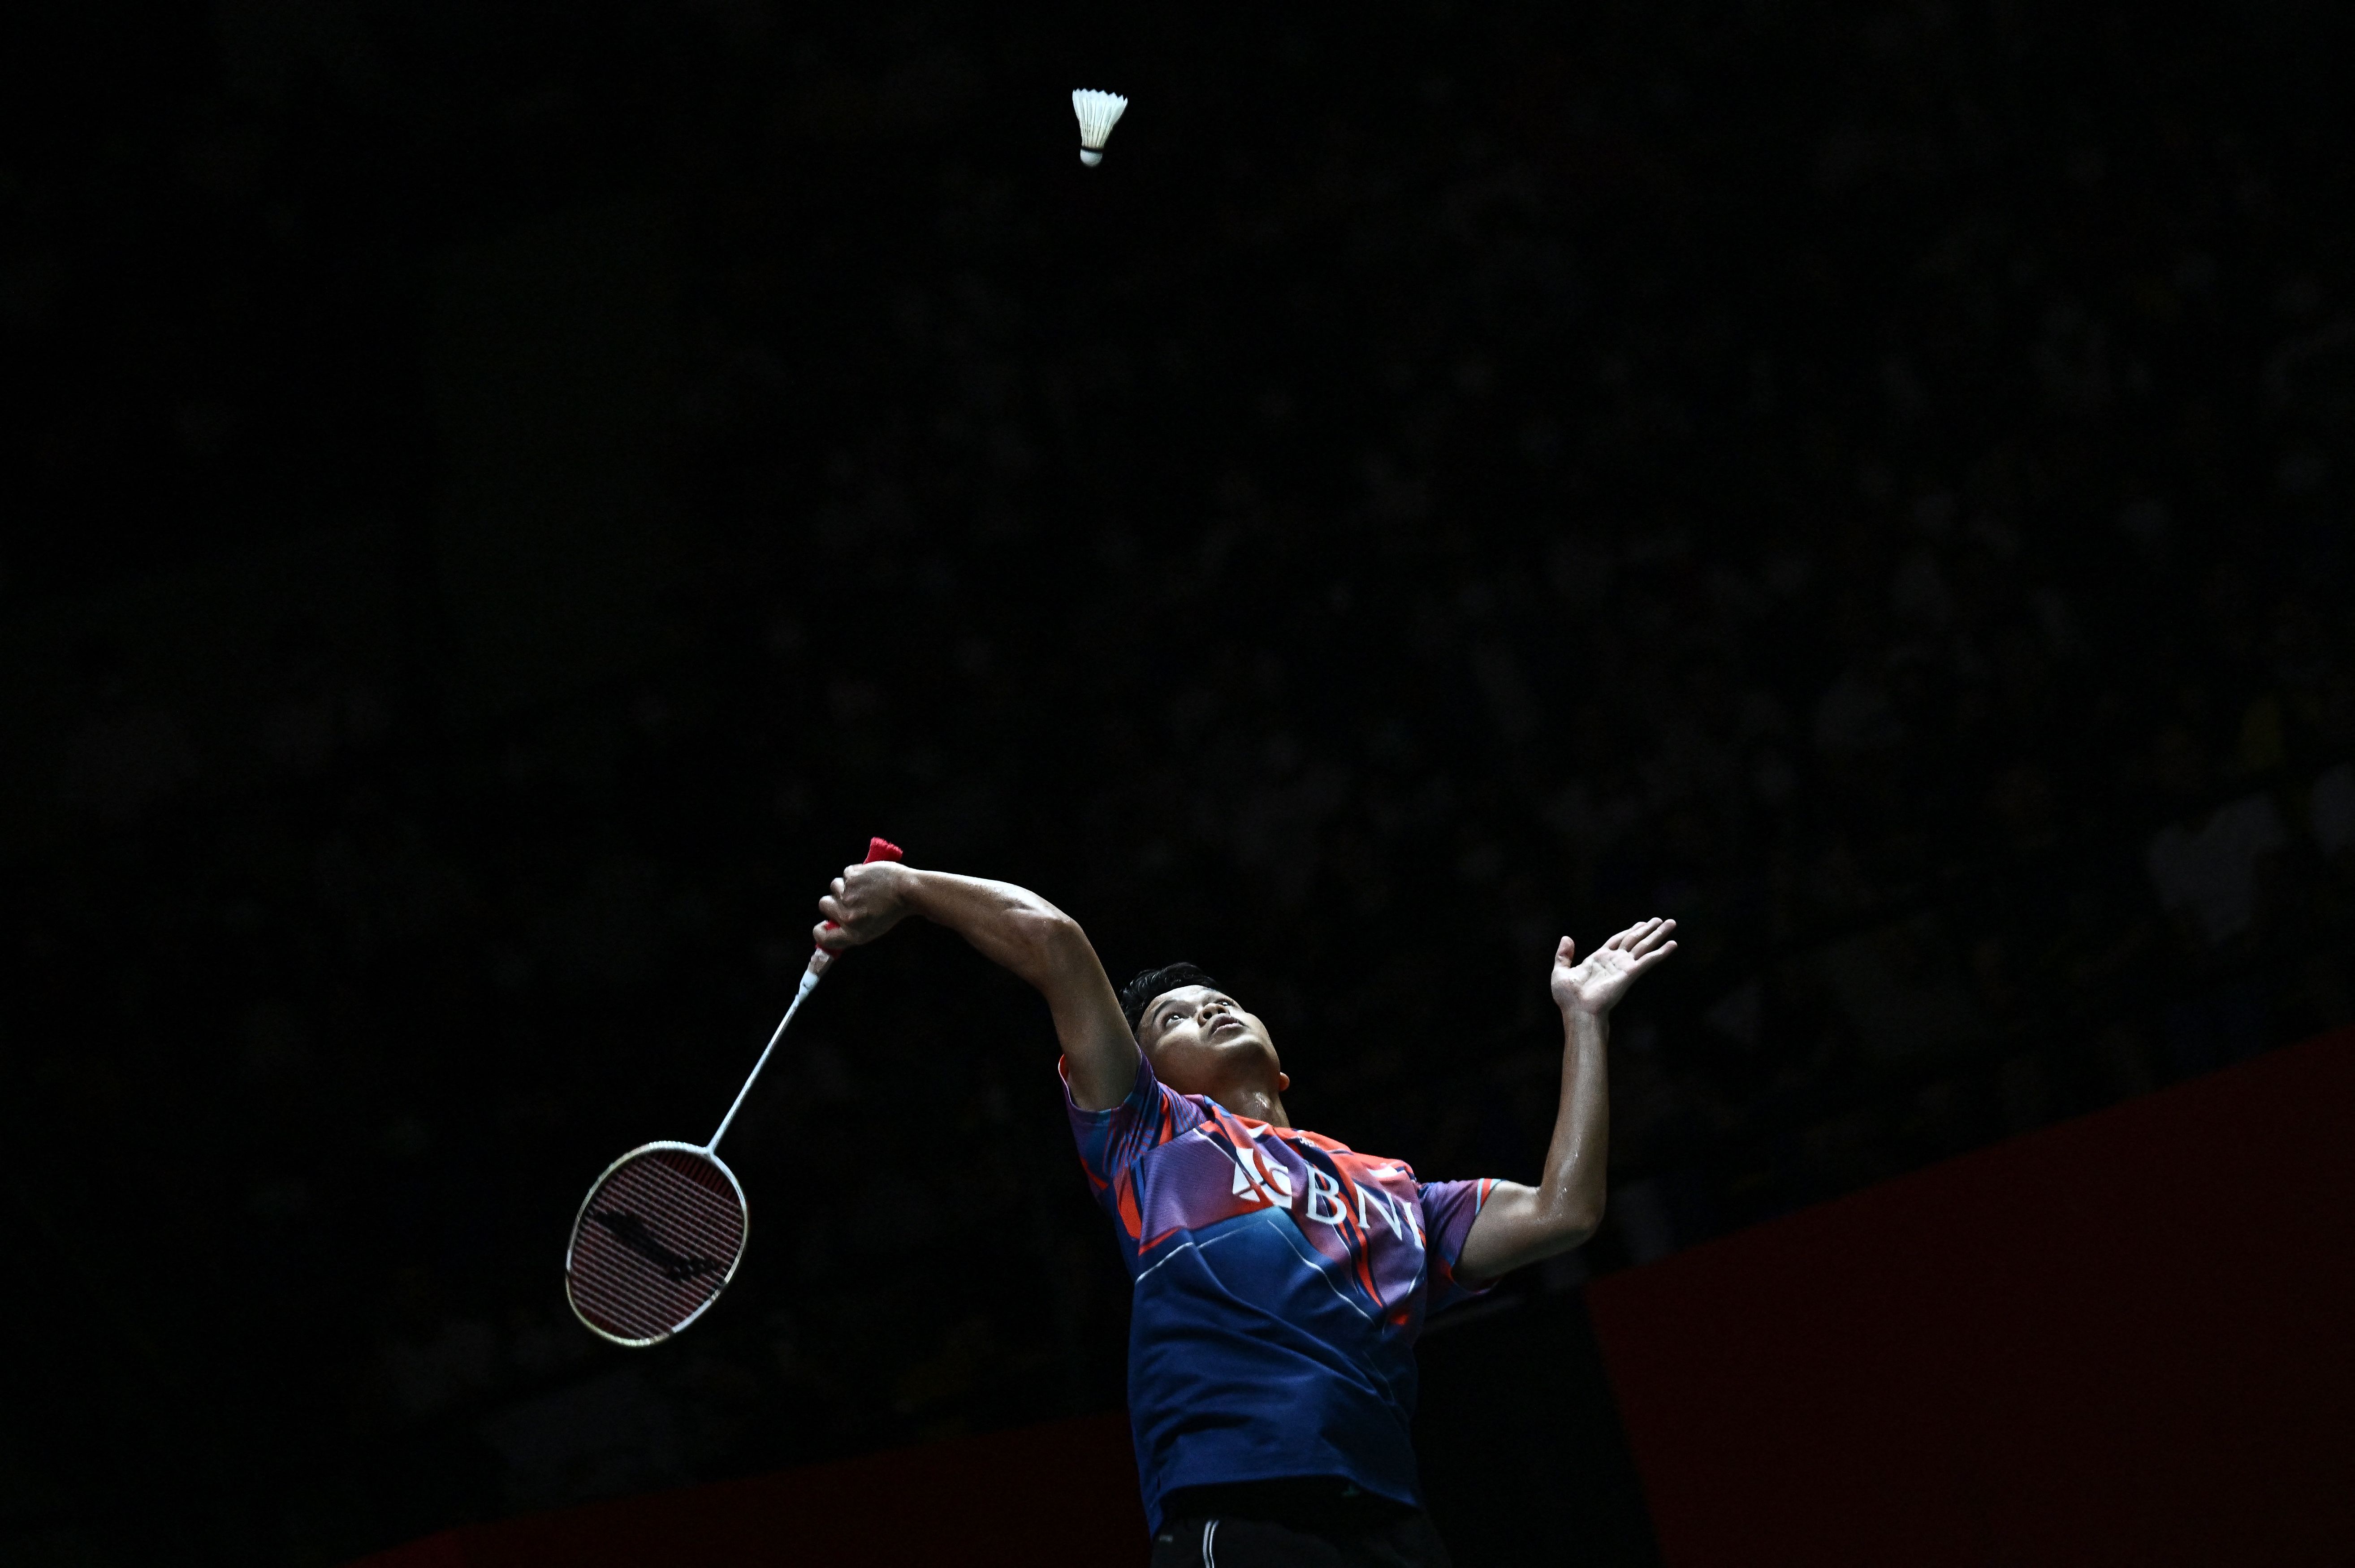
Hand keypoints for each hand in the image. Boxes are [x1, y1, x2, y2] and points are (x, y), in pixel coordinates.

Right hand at [814, 861, 913, 950]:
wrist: (909, 891)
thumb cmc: (893, 909)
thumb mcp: (871, 928)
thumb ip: (850, 929)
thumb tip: (830, 925)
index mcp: (853, 934)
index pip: (823, 937)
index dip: (820, 930)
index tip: (824, 924)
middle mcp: (848, 917)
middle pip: (824, 905)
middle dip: (833, 900)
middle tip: (849, 899)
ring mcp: (848, 896)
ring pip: (834, 886)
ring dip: (845, 885)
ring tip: (864, 887)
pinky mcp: (852, 877)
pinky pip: (845, 873)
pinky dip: (855, 873)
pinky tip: (869, 878)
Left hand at [1551, 917, 1677, 1016]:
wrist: (1578, 1011)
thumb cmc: (1568, 998)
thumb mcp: (1560, 972)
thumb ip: (1564, 955)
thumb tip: (1567, 938)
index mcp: (1599, 959)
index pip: (1618, 940)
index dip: (1630, 931)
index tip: (1642, 923)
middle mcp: (1614, 961)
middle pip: (1634, 940)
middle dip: (1648, 930)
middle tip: (1661, 920)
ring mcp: (1623, 967)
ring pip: (1644, 946)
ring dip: (1658, 935)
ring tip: (1671, 923)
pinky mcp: (1629, 974)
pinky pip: (1648, 960)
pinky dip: (1661, 952)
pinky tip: (1672, 944)